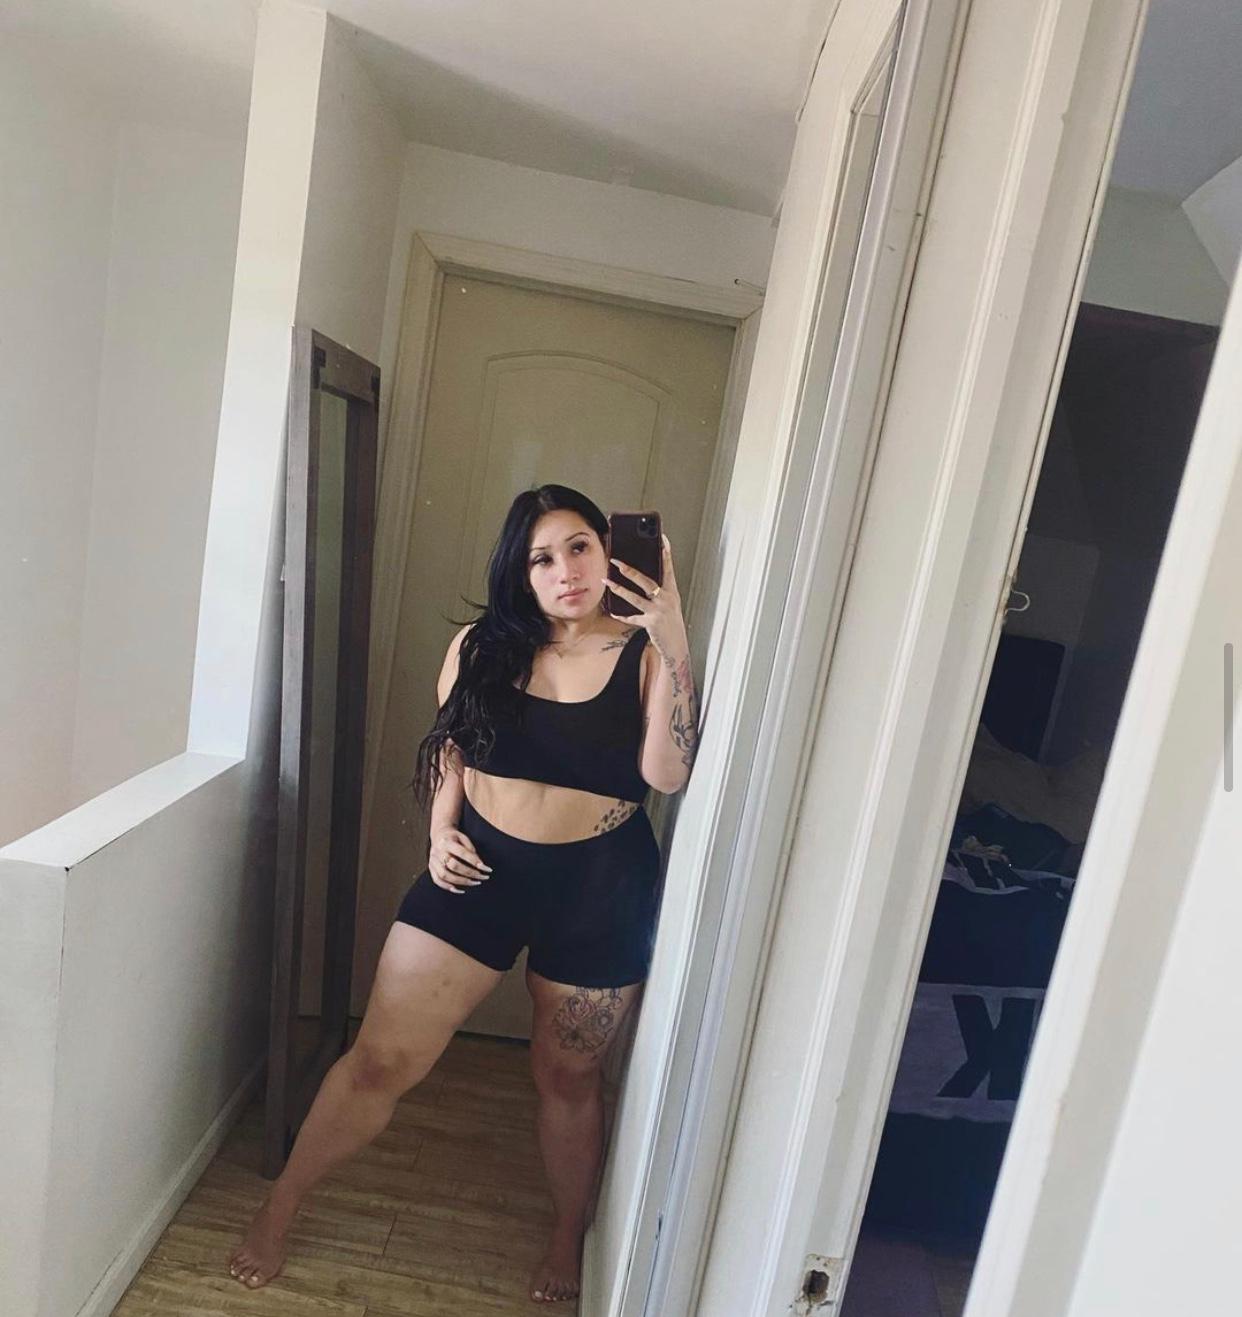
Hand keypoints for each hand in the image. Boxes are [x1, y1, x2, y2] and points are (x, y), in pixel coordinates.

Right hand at [427, 826, 491, 893]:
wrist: (438, 835)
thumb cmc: (453, 837)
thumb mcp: (463, 837)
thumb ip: (470, 849)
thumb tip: (479, 864)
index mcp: (447, 842)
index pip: (462, 853)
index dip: (475, 862)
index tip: (487, 868)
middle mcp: (438, 852)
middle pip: (453, 865)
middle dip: (470, 873)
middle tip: (482, 877)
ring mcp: (433, 861)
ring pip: (445, 875)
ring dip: (461, 882)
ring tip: (474, 883)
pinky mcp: (431, 868)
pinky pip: (437, 880)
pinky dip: (448, 887)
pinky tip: (459, 890)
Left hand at [605, 533, 686, 655]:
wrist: (677, 644)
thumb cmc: (671, 622)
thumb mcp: (670, 603)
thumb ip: (660, 591)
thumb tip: (642, 578)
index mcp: (672, 591)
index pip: (669, 569)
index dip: (666, 554)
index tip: (662, 540)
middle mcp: (666, 599)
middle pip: (646, 581)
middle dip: (629, 571)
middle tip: (616, 562)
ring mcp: (658, 611)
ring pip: (635, 598)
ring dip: (619, 589)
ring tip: (607, 582)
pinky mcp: (651, 623)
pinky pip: (633, 618)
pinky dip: (623, 616)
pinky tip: (614, 612)